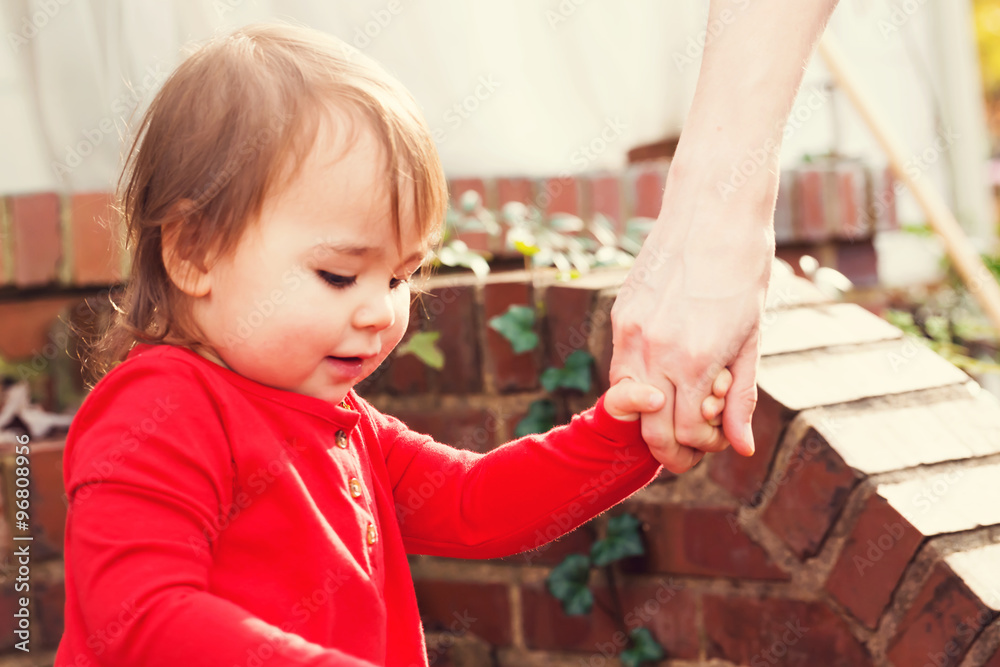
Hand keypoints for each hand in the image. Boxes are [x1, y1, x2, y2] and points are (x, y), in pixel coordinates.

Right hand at [610, 178, 770, 472]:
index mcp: (696, 362)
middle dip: (673, 451)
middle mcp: (655, 352)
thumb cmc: (744, 270)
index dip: (705, 447)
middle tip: (694, 448)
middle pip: (653, 431)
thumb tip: (740, 447)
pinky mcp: (621, 315)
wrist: (714, 211)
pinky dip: (643, 383)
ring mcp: (631, 333)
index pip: (687, 435)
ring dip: (654, 417)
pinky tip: (669, 369)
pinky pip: (623, 368)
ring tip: (683, 406)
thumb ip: (742, 397)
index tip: (718, 439)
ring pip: (629, 403)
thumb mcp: (752, 338)